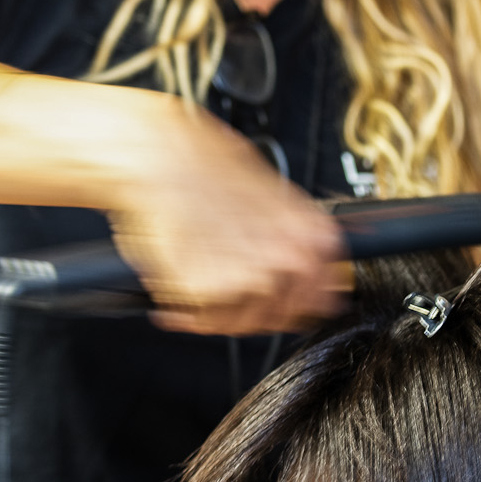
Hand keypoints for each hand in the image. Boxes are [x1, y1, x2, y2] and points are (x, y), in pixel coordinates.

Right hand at [109, 102, 348, 334]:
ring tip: (198, 291)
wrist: (160, 157)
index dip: (296, 301)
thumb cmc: (205, 165)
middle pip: (279, 316)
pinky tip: (179, 288)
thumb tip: (296, 263)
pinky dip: (188, 313)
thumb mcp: (270, 194)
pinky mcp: (210, 293)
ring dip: (219, 314)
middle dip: (252, 309)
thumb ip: (291, 236)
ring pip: (241, 323)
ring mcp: (250, 281)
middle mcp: (288, 261)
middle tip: (228, 295)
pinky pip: (204, 320)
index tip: (279, 302)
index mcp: (314, 237)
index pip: (321, 297)